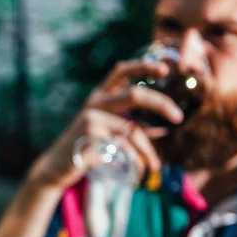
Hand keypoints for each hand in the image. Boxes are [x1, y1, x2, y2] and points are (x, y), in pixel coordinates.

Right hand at [29, 60, 181, 189]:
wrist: (57, 168)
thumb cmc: (84, 149)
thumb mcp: (106, 133)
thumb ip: (130, 127)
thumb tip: (164, 129)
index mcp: (98, 97)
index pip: (121, 71)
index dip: (144, 66)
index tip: (165, 69)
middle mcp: (95, 104)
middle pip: (134, 94)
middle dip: (161, 103)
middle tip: (179, 117)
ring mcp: (91, 120)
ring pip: (132, 131)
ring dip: (148, 151)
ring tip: (155, 166)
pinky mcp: (90, 139)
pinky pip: (124, 149)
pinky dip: (136, 161)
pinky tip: (139, 169)